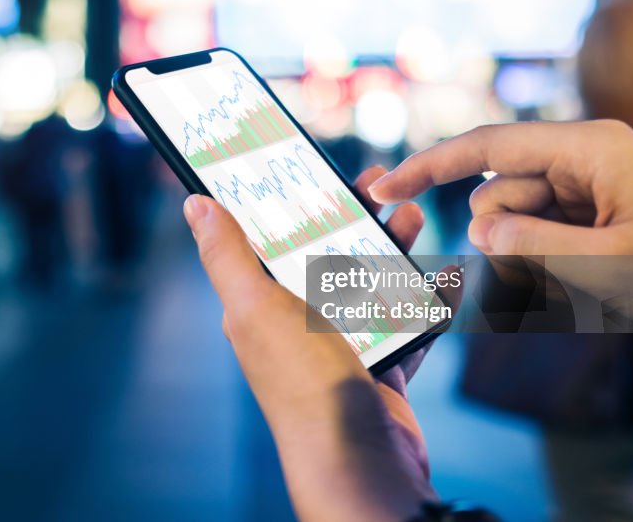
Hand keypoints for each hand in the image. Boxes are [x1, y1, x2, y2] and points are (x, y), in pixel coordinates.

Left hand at [183, 168, 434, 521]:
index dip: (293, 200)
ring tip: (414, 220)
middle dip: (355, 217)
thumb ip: (228, 257)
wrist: (361, 463)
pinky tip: (437, 278)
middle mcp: (293, 324)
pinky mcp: (377, 366)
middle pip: (325, 253)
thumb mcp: (257, 309)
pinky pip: (401, 320)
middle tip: (383, 186)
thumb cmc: (304, 386)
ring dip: (392, 249)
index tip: (319, 168)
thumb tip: (195, 204)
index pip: (271, 238)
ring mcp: (338, 346)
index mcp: (257, 307)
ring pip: (367, 281)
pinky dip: (419, 299)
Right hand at [369, 120, 632, 256]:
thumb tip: (480, 228)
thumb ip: (535, 246)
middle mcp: (579, 156)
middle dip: (506, 234)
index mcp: (588, 148)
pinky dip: (547, 259)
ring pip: (514, 216)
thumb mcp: (614, 264)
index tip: (384, 190)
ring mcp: (583, 181)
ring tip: (588, 275)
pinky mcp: (586, 206)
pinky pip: (538, 231)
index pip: (487, 145)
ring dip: (531, 253)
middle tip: (559, 269)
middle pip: (499, 190)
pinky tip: (591, 272)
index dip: (429, 166)